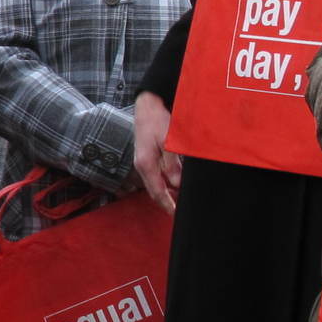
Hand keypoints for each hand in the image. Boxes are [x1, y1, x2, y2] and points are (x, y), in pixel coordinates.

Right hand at [133, 90, 181, 213]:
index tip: (175, 215)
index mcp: (146, 164)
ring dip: (165, 193)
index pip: (157, 191)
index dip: (167, 204)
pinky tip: (174, 185)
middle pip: (154, 190)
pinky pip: (155, 176)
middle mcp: (142, 165)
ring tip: (179, 201)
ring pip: (154, 184)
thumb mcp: (169, 142)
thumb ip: (173, 164)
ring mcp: (142, 161)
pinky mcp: (146, 157)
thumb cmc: (157, 121)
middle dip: (166, 202)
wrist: (147, 106)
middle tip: (179, 212)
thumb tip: (176, 183)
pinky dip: (164, 184)